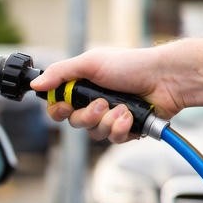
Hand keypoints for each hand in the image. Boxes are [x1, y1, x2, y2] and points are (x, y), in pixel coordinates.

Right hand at [29, 46, 186, 143]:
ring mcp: (111, 117)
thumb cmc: (132, 65)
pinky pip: (113, 139)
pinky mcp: (127, 129)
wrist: (166, 79)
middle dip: (87, 116)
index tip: (64, 106)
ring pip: (94, 133)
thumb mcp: (90, 63)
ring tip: (123, 109)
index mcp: (83, 87)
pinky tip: (130, 116)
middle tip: (101, 104)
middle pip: (74, 123)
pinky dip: (121, 129)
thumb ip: (60, 73)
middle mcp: (95, 103)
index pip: (59, 106)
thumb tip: (35, 83)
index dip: (58, 110)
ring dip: (107, 121)